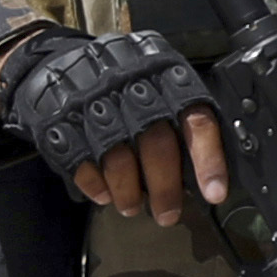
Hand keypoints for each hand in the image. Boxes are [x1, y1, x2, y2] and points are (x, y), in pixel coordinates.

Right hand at [0, 29, 224, 220]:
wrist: (63, 61)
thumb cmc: (127, 82)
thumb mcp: (161, 82)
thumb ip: (182, 119)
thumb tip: (204, 174)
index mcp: (165, 76)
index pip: (196, 119)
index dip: (208, 159)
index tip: (214, 194)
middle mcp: (131, 86)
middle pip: (156, 144)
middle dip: (165, 188)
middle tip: (168, 215)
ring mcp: (93, 102)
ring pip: (118, 158)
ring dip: (128, 192)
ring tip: (132, 208)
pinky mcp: (61, 121)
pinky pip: (81, 163)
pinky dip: (95, 185)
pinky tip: (104, 195)